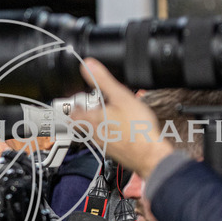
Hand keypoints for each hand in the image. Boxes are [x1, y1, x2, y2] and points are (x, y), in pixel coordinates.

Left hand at [70, 58, 173, 178]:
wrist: (150, 155)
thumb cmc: (137, 128)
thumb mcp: (120, 96)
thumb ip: (103, 80)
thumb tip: (88, 66)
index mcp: (90, 120)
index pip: (72, 113)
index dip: (74, 105)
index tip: (78, 100)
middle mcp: (93, 135)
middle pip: (80, 125)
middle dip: (83, 115)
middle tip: (91, 107)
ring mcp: (103, 145)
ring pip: (92, 133)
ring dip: (96, 124)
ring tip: (106, 115)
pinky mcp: (114, 152)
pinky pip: (105, 141)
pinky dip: (108, 133)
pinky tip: (119, 129)